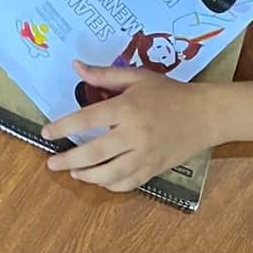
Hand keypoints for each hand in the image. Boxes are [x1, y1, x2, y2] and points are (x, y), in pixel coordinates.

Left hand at [43, 65, 219, 190]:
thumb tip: (76, 67)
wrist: (206, 115)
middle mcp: (134, 134)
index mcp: (127, 108)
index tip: (46, 132)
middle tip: (52, 163)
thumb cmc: (170, 93)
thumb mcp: (138, 77)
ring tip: (74, 174)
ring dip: (88, 176)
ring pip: (109, 174)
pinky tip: (101, 181)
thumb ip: (105, 74)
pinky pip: (128, 183)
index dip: (63, 127)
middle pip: (94, 153)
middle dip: (69, 160)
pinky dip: (111, 185)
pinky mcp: (155, 169)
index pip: (86, 120)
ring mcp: (145, 155)